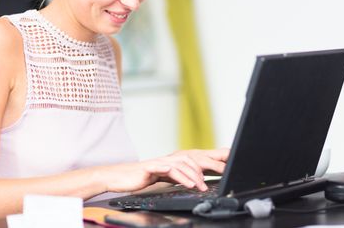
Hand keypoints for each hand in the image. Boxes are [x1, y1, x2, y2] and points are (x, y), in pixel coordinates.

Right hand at [101, 147, 229, 192]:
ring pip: (183, 163)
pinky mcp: (151, 167)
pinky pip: (169, 170)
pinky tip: (188, 184)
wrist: (118, 177)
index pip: (195, 159)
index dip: (210, 162)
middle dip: (209, 165)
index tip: (225, 169)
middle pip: (193, 158)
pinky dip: (181, 177)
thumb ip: (176, 177)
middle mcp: (168, 158)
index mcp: (172, 161)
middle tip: (222, 174)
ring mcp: (160, 161)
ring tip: (202, 186)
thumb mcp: (162, 179)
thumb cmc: (139, 179)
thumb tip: (191, 181)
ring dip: (195, 175)